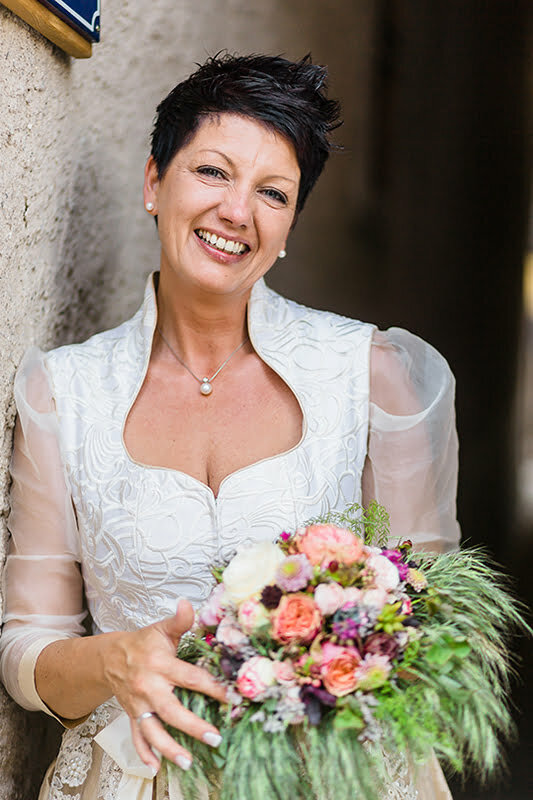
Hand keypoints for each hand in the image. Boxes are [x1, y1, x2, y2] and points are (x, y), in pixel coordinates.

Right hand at [103, 598, 226, 772]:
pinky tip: (156, 767)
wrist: (108, 657)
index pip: (190, 677)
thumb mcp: (161, 629)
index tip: (229, 697)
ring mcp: (139, 705)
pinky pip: (137, 737)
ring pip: (153, 730)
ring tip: (187, 762)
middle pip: (171, 710)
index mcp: (160, 665)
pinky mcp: (132, 716)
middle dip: (193, 726)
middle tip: (215, 737)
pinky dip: (144, 754)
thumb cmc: (142, 644)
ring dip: (169, 748)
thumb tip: (188, 604)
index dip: (211, 686)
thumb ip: (179, 620)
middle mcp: (148, 687)